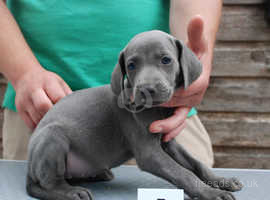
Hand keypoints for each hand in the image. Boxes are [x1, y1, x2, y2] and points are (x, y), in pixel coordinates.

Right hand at [14, 67, 71, 129]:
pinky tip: (47, 126)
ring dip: (48, 123)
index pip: (57, 96)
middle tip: (64, 121)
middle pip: (43, 106)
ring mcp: (24, 100)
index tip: (72, 113)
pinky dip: (40, 127)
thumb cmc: (48, 82)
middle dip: (55, 115)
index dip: (65, 107)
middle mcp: (33, 90)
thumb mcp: (60, 83)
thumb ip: (68, 94)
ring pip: (36, 117)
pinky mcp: (19, 110)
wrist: (25, 76)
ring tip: (58, 125)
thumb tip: (80, 109)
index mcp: (47, 81)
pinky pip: (30, 124)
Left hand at [150, 16, 212, 141]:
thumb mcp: (195, 42)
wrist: (194, 63)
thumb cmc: (193, 53)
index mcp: (199, 82)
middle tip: (151, 124)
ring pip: (180, 118)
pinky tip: (162, 138)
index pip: (185, 92)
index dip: (172, 97)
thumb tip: (198, 18)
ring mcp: (189, 104)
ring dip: (168, 127)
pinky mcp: (182, 107)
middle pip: (180, 108)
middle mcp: (195, 96)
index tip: (156, 98)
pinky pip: (178, 121)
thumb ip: (196, 33)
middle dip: (166, 116)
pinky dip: (172, 130)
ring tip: (154, 132)